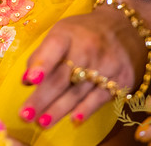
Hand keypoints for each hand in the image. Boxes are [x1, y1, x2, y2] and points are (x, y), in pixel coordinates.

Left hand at [17, 5, 150, 128]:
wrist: (125, 27)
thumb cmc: (82, 33)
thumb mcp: (60, 33)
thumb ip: (43, 55)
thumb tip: (27, 81)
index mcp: (67, 34)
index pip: (54, 48)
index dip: (42, 64)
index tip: (30, 80)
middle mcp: (87, 49)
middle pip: (62, 77)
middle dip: (42, 98)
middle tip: (25, 115)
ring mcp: (106, 65)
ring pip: (77, 92)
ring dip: (58, 110)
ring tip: (42, 123)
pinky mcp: (120, 79)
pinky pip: (99, 98)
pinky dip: (85, 110)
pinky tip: (73, 120)